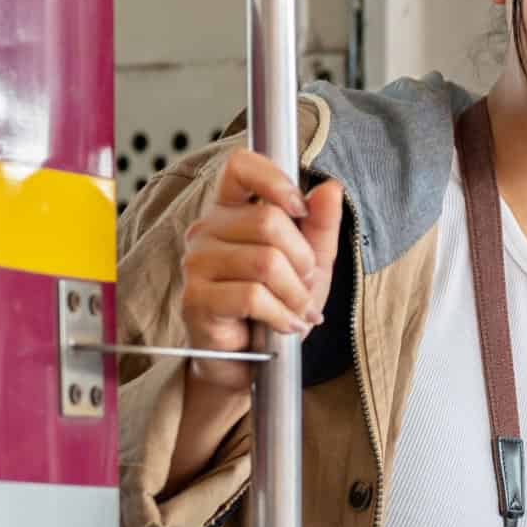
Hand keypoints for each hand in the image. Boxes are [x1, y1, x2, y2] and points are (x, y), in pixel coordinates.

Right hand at [176, 149, 345, 392]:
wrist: (250, 360)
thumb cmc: (274, 306)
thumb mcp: (310, 263)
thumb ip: (321, 225)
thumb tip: (330, 188)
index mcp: (229, 210)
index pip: (240, 166)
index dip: (274, 179)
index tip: (299, 209)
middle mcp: (206, 229)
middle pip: (268, 221)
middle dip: (303, 259)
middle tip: (306, 284)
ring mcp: (196, 264)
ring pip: (265, 262)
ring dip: (295, 293)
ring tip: (298, 309)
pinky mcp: (196, 299)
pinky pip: (252, 297)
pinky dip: (281, 315)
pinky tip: (285, 325)